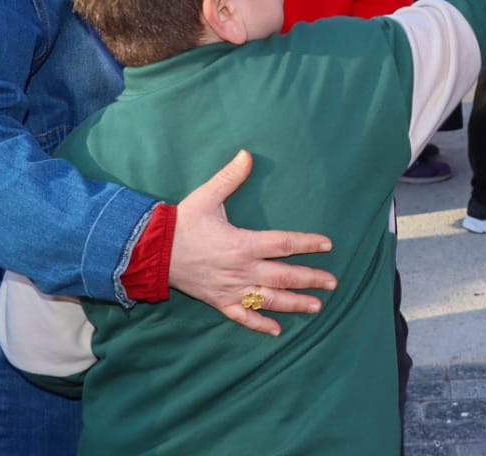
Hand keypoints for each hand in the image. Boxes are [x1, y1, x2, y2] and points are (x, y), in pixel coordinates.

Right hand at [168, 150, 336, 335]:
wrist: (152, 251)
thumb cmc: (182, 223)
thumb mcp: (207, 196)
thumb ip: (230, 177)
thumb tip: (247, 154)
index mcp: (243, 243)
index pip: (284, 244)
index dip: (308, 244)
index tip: (327, 245)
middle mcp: (242, 269)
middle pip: (284, 276)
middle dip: (310, 279)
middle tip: (333, 282)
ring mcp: (232, 288)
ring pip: (269, 299)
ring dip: (294, 304)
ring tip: (317, 306)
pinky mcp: (219, 301)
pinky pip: (243, 317)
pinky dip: (260, 324)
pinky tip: (276, 331)